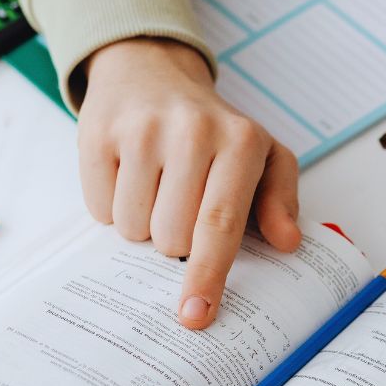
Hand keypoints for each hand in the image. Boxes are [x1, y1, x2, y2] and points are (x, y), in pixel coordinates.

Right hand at [78, 38, 300, 328]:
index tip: (196, 314)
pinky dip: (112, 206)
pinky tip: (128, 176)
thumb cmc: (213, 130)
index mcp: (240, 141)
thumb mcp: (262, 155)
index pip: (220, 224)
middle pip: (171, 238)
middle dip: (174, 241)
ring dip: (142, 225)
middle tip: (181, 206)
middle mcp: (191, 131)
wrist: (151, 70)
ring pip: (132, 229)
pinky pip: (100, 210)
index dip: (207, 275)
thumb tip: (287, 242)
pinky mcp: (99, 133)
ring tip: (155, 187)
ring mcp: (141, 130)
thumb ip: (280, 200)